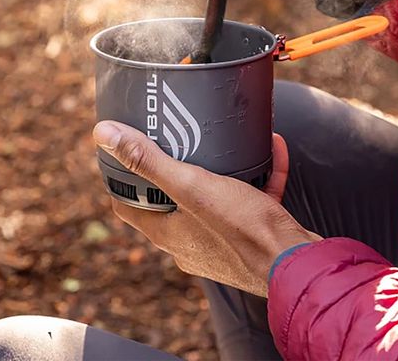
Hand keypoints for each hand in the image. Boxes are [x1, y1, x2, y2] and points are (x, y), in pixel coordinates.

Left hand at [94, 121, 318, 296]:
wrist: (294, 262)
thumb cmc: (242, 229)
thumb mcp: (192, 186)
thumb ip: (149, 161)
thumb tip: (103, 134)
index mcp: (168, 233)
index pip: (128, 206)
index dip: (123, 179)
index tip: (128, 149)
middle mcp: (191, 241)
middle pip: (171, 201)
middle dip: (175, 168)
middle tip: (179, 136)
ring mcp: (223, 240)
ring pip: (214, 199)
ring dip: (219, 170)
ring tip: (225, 141)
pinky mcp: (254, 235)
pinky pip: (252, 197)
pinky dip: (259, 174)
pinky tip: (271, 147)